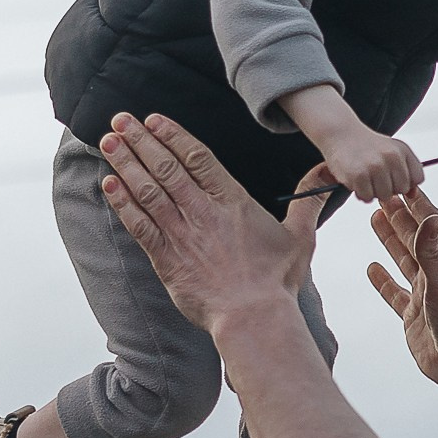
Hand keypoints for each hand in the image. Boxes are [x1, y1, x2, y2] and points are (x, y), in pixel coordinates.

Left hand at [100, 114, 319, 332]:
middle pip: (166, 167)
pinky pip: (139, 225)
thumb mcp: (300, 236)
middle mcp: (203, 212)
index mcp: (233, 201)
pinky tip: (109, 184)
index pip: (197, 157)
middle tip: (120, 120)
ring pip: (148, 190)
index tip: (153, 119)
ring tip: (108, 142)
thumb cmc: (276, 282)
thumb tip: (328, 172)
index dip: (173, 135)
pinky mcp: (167, 259)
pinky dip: (123, 203)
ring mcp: (182, 234)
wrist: (253, 318)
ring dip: (126, 163)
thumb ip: (309, 200)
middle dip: (141, 141)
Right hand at [319, 124, 425, 201]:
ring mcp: (375, 166)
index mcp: (403, 150)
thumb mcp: (392, 151)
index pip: (417, 178)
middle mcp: (392, 157)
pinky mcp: (359, 175)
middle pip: (401, 189)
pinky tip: (357, 180)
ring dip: (373, 191)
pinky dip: (361, 193)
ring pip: (384, 196)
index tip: (394, 176)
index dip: (406, 181)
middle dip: (389, 187)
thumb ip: (407, 171)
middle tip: (376, 177)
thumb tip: (413, 194)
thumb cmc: (367, 146)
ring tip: (366, 177)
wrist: (341, 134)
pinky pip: (367, 197)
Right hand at [367, 189, 437, 390]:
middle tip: (382, 194)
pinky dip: (382, 280)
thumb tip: (430, 215)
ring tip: (375, 220)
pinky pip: (394, 292)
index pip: (431, 223)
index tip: (404, 183)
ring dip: (390, 240)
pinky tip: (372, 269)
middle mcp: (436, 274)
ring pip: (404, 260)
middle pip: (414, 237)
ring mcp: (424, 294)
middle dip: (399, 215)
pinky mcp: (413, 314)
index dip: (418, 203)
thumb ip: (431, 249)